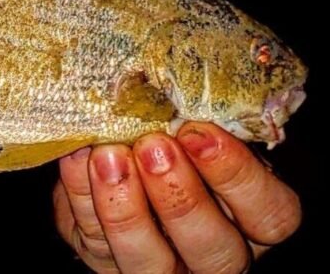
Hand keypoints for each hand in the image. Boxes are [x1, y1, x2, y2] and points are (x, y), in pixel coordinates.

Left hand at [53, 123, 300, 272]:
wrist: (119, 164)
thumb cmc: (175, 140)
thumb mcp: (199, 134)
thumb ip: (197, 126)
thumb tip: (171, 93)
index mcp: (250, 221)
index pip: (270, 214)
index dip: (238, 176)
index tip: (199, 131)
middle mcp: (211, 255)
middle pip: (213, 248)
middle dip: (180, 197)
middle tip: (153, 147)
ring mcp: (158, 266)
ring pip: (149, 260)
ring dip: (126, 207)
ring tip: (109, 157)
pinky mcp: (104, 261)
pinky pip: (92, 240)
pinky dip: (81, 196)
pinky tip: (77, 158)